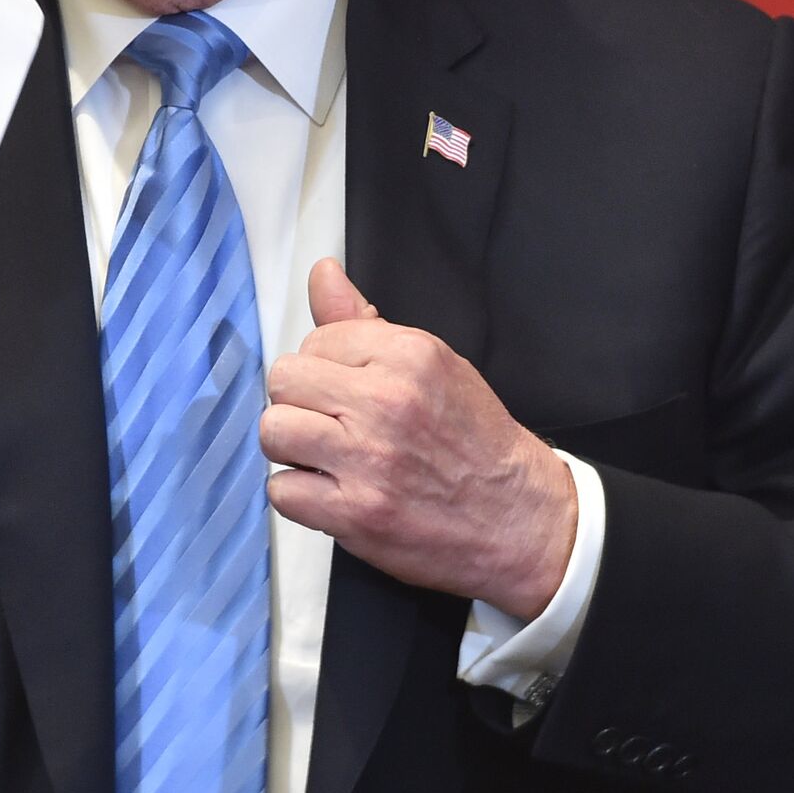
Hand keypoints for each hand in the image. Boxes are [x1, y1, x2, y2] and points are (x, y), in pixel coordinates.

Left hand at [259, 259, 577, 616]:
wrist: (521, 519)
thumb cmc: (474, 440)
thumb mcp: (432, 363)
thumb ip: (364, 321)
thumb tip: (323, 274)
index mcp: (406, 355)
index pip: (314, 340)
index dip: (325, 367)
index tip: (350, 390)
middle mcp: (386, 401)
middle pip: (283, 380)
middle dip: (300, 402)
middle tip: (332, 423)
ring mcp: (369, 459)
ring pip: (273, 431)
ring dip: (293, 448)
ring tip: (327, 456)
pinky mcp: (356, 513)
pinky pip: (281, 491)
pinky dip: (300, 497)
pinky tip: (332, 492)